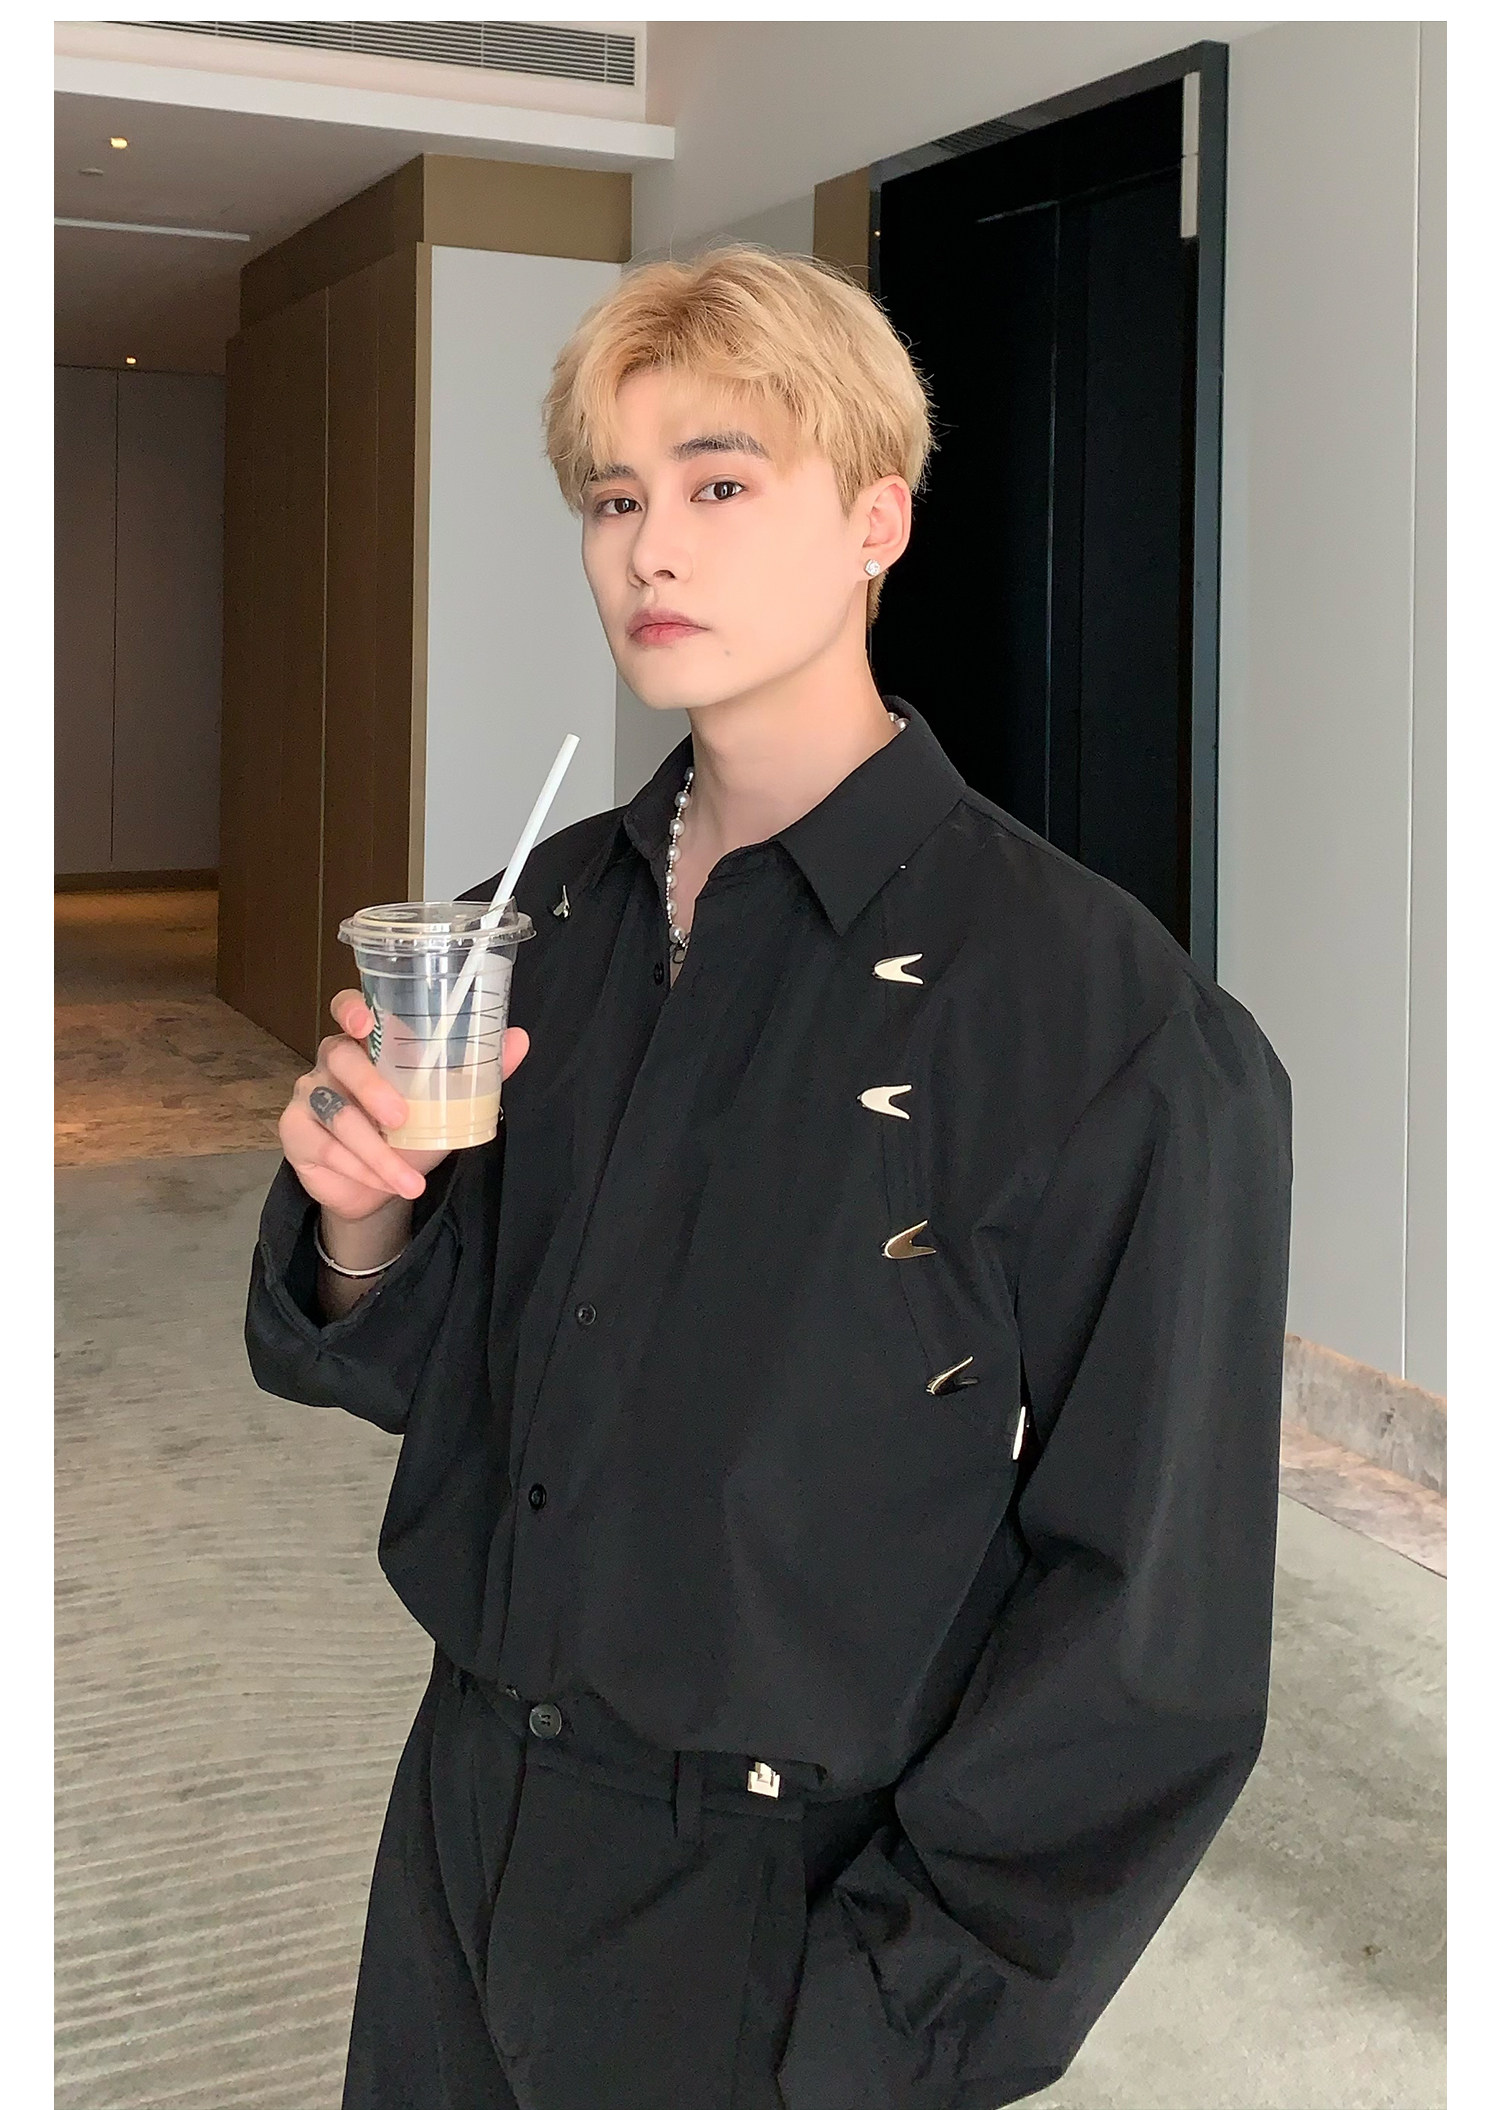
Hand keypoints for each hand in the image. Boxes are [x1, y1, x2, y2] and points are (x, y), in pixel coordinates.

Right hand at [279, 988, 529, 1223]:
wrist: (381, 1189)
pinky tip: (387, 1183)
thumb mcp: (448, 1103)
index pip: (348, 1008)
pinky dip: (361, 1170)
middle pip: (340, 1057)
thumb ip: (480, 1071)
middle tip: (402, 1119)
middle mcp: (332, 1060)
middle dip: (371, 1089)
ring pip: (335, 1113)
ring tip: (409, 1180)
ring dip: (376, 1152)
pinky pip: (325, 1147)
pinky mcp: (294, 1131)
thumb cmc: (412, 1131)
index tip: (365, 1023)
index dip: (351, 1009)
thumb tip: (519, 1039)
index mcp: (368, 1042)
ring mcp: (308, 1094)